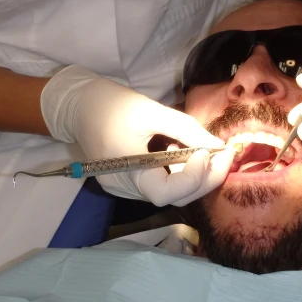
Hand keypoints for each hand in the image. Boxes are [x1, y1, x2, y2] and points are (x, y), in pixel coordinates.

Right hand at [40, 66, 235, 205]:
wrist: (77, 105)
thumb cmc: (111, 104)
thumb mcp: (151, 110)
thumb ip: (187, 130)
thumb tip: (218, 146)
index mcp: (127, 171)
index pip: (167, 193)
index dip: (195, 177)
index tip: (209, 151)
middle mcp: (125, 188)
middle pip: (173, 197)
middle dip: (205, 177)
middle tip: (224, 153)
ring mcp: (124, 189)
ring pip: (169, 193)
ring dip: (192, 175)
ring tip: (197, 149)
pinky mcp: (126, 184)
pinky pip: (159, 185)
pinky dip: (176, 173)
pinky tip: (176, 151)